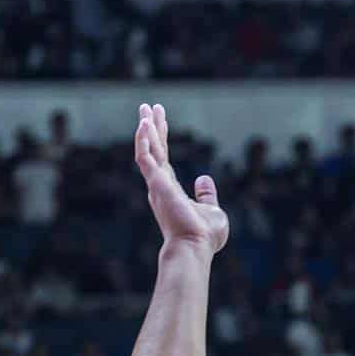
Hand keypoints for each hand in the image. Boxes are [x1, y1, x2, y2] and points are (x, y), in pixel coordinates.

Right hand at [134, 103, 225, 254]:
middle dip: (151, 127)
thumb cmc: (203, 237)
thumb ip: (206, 194)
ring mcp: (157, 185)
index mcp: (170, 190)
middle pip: (154, 149)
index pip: (164, 158)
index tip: (160, 120)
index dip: (162, 138)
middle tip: (147, 106)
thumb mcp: (211, 210)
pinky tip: (144, 124)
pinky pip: (146, 158)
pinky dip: (143, 141)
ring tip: (145, 108)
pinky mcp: (157, 184)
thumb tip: (204, 179)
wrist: (195, 249)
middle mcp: (160, 186)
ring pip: (148, 150)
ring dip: (145, 129)